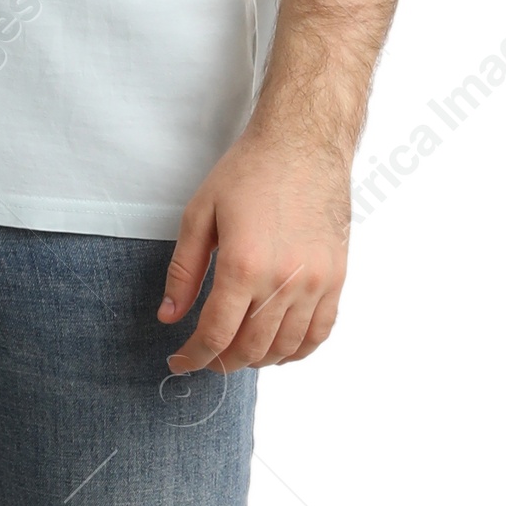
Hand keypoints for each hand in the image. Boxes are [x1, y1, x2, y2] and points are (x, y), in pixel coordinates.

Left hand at [158, 119, 351, 371]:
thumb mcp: (200, 214)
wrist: (304, 143)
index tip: (179, 362)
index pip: (216, 334)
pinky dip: (296, 351)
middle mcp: (284, 281)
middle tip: (205, 357)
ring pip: (285, 348)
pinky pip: (320, 332)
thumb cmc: (249, 172)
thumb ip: (183, 271)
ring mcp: (316, 282)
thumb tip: (169, 317)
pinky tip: (277, 350)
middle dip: (221, 362)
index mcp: (244, 266)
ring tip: (237, 353)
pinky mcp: (337, 277)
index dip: (193, 357)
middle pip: (250, 349)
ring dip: (257, 361)